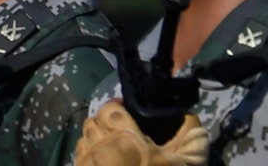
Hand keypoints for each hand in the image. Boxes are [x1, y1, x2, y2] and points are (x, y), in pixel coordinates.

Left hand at [73, 100, 207, 165]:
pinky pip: (79, 155)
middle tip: (119, 130)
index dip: (116, 107)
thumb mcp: (186, 160)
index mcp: (126, 138)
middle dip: (105, 123)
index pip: (109, 109)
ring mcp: (89, 162)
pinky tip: (102, 159)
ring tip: (111, 145)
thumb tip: (185, 114)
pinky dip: (88, 153)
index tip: (125, 111)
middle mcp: (102, 147)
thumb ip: (189, 134)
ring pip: (84, 137)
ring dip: (95, 138)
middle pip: (93, 122)